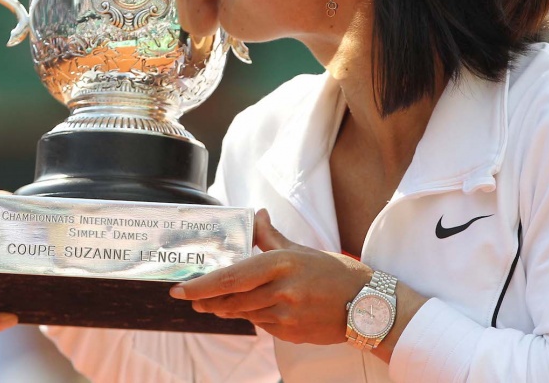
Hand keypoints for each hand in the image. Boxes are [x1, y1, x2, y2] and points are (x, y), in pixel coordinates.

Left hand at [168, 209, 368, 344]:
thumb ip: (271, 236)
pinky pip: (262, 326)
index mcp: (282, 264)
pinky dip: (253, 317)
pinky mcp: (291, 334)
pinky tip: (255, 310)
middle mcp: (282, 291)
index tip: (180, 290)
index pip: (232, 278)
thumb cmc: (335, 273)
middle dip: (207, 301)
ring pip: (244, 315)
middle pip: (231, 301)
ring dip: (227, 310)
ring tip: (216, 304)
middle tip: (191, 299)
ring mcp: (287, 316)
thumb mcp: (301, 250)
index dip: (202, 286)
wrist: (368, 306)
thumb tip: (256, 215)